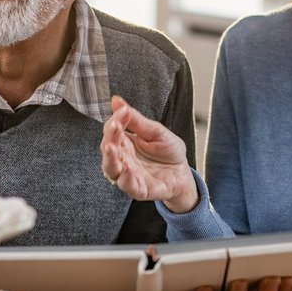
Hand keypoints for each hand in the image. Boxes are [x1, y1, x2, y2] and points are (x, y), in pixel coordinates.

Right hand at [100, 95, 197, 212]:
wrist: (184, 172)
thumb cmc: (168, 152)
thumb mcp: (155, 131)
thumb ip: (135, 119)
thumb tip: (116, 100)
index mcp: (124, 143)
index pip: (112, 131)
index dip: (115, 120)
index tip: (123, 110)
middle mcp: (122, 159)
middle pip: (107, 149)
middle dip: (109, 137)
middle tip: (115, 126)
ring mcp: (129, 175)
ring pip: (111, 169)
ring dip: (110, 158)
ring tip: (111, 147)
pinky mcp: (139, 189)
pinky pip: (128, 186)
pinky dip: (125, 178)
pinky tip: (127, 168)